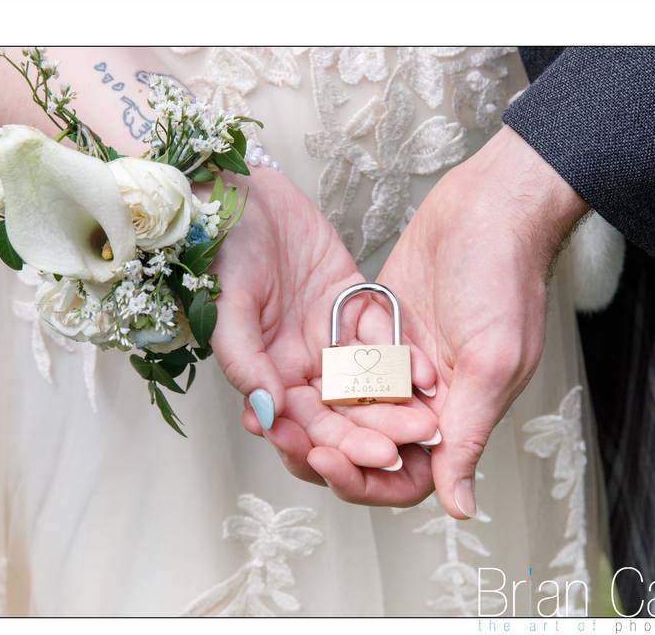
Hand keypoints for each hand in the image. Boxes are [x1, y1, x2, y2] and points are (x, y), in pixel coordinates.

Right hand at [210, 167, 438, 503]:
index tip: (366, 460)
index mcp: (266, 374)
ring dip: (395, 406)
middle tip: (404, 448)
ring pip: (367, 383)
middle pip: (340, 412)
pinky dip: (404, 359)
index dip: (331, 446)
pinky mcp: (356, 307)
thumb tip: (266, 416)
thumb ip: (245, 361)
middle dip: (370, 433)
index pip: (300, 425)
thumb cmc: (227, 249)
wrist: (245, 194)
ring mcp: (331, 338)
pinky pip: (383, 339)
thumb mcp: (228, 306)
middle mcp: (301, 364)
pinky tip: (428, 378)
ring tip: (427, 425)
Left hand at [309, 127, 587, 516]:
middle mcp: (424, 399)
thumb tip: (461, 508)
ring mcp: (396, 365)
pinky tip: (271, 376)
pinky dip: (308, 376)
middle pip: (365, 448)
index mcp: (456, 416)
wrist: (491, 208)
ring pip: (344, 411)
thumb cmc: (504, 282)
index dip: (365, 479)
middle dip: (323, 449)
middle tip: (282, 437)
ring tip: (264, 415)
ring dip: (307, 418)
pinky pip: (336, 367)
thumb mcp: (491, 363)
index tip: (326, 460)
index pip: (404, 476)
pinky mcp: (374, 331)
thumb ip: (468, 435)